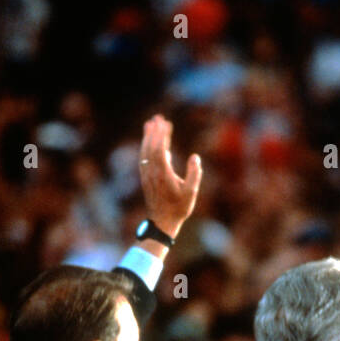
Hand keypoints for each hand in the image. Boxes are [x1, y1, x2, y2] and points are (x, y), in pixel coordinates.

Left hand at [139, 114, 201, 237]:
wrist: (162, 223)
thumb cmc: (179, 208)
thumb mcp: (191, 192)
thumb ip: (194, 173)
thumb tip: (195, 156)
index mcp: (163, 174)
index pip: (160, 149)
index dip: (162, 135)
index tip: (166, 122)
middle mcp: (152, 173)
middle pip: (151, 147)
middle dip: (154, 131)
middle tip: (158, 117)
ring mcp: (147, 176)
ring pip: (145, 152)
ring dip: (147, 137)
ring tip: (149, 124)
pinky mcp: (145, 179)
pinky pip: (143, 158)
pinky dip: (145, 147)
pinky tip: (149, 142)